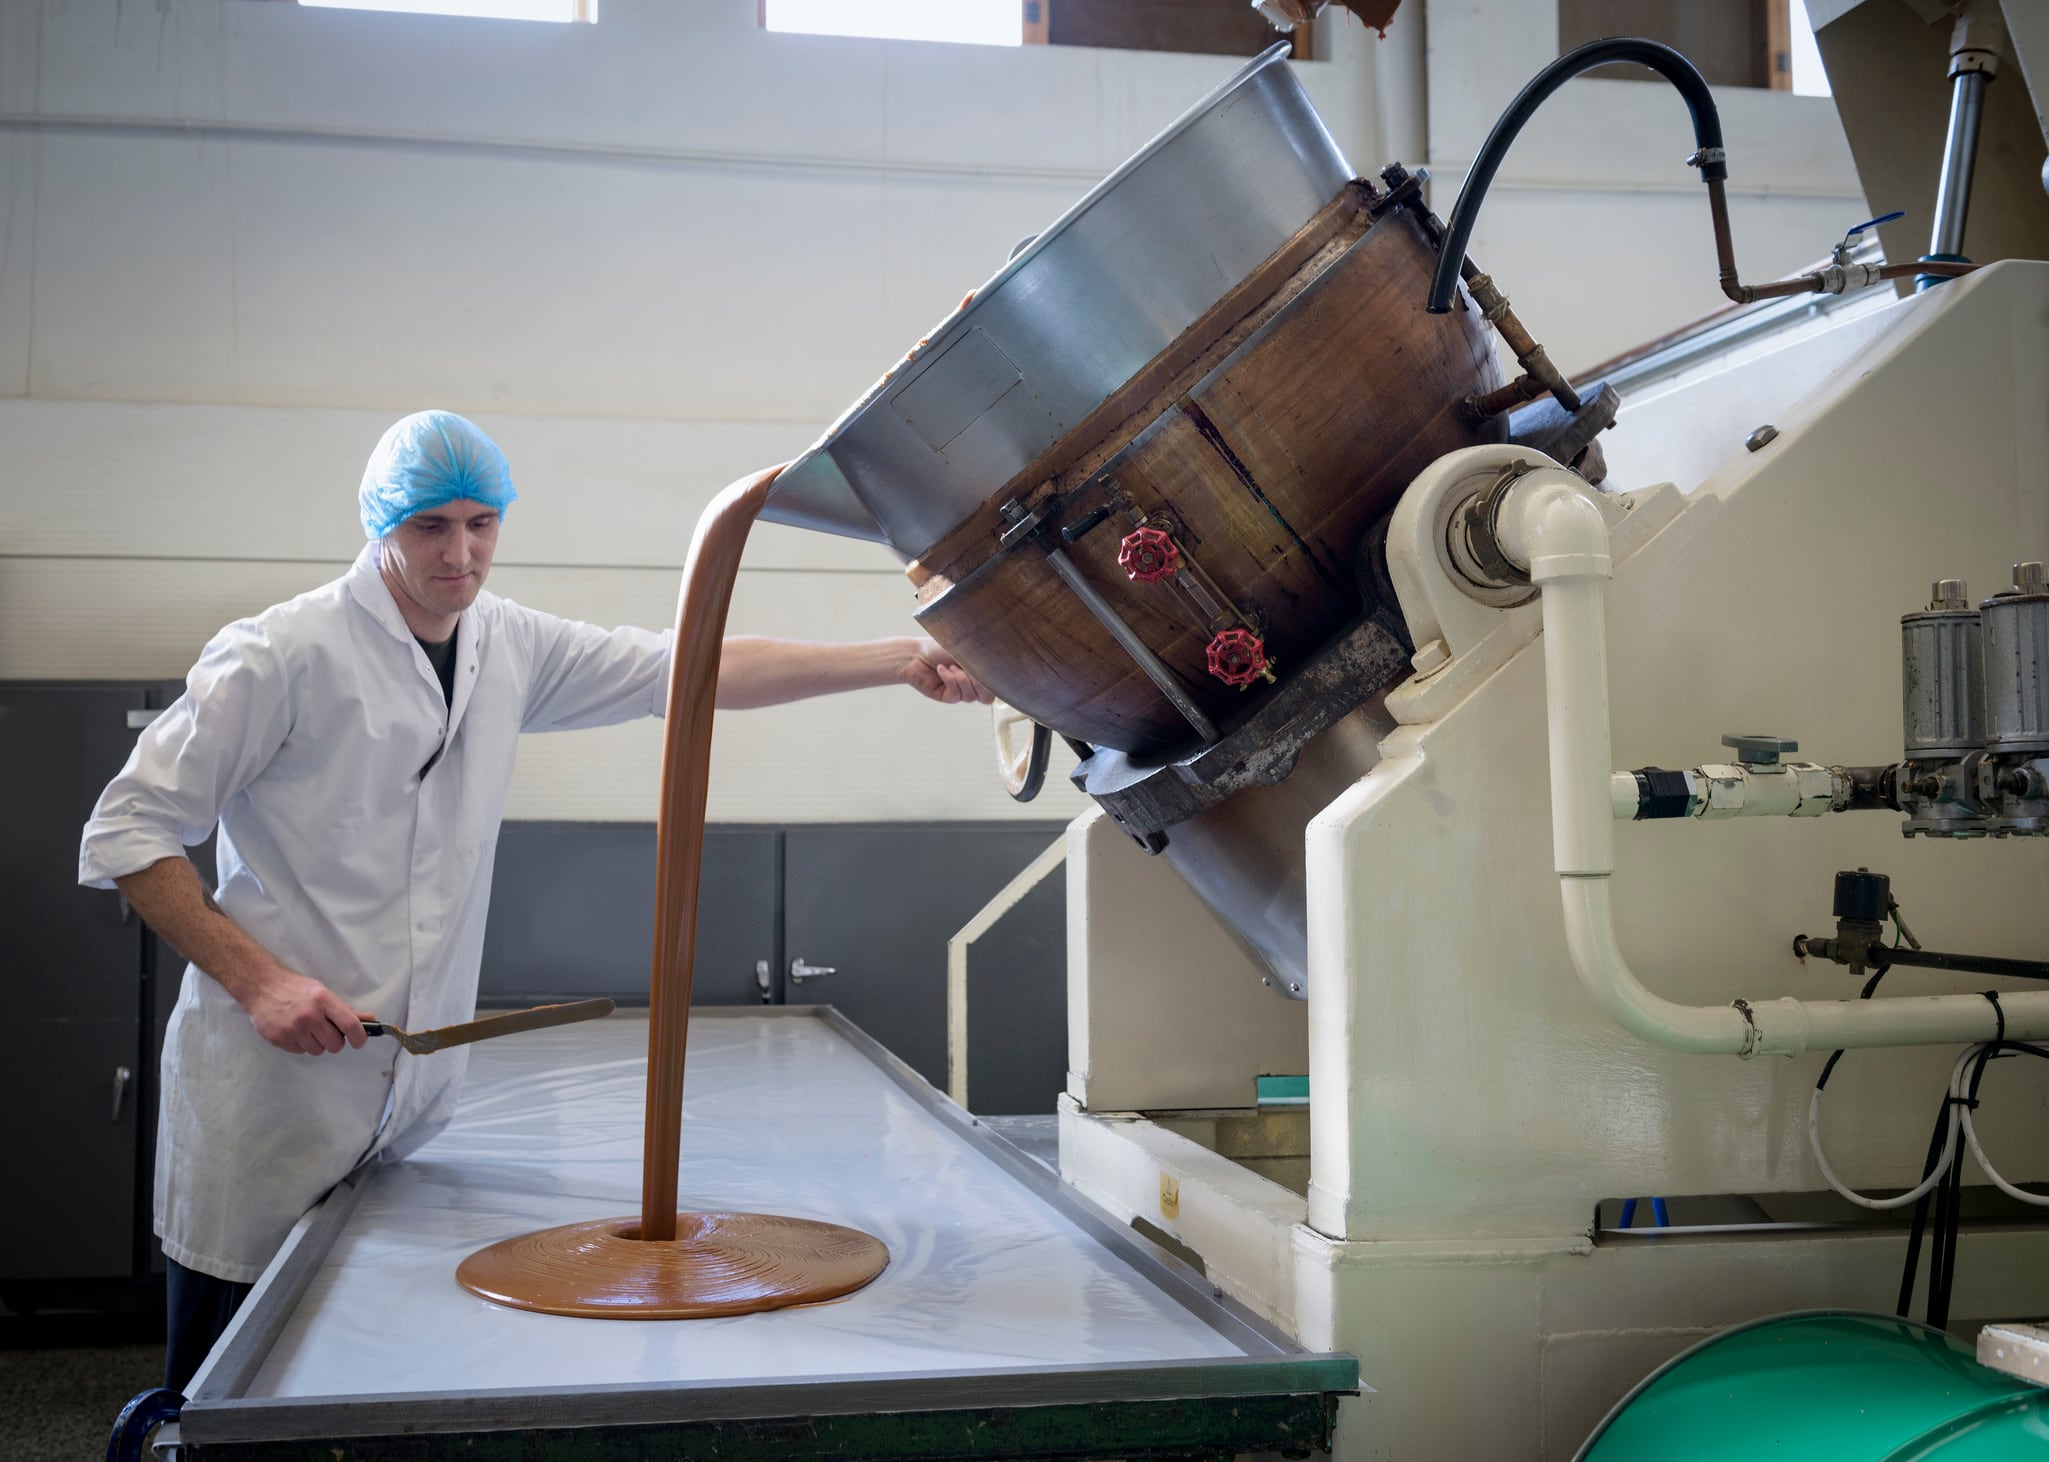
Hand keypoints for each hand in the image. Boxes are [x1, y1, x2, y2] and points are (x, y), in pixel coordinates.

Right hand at [243, 967, 368, 1055]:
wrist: (262, 987)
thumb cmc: (296, 989)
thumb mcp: (323, 993)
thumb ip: (345, 1009)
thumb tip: (370, 1020)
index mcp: (323, 1000)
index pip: (350, 1024)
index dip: (360, 1037)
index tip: (360, 1042)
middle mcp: (309, 1016)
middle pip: (335, 1044)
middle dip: (335, 1041)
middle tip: (328, 1032)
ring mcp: (292, 1029)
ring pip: (318, 1051)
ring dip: (317, 1043)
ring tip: (308, 1029)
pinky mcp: (279, 1039)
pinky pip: (300, 1052)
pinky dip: (301, 1045)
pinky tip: (295, 1031)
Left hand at [900, 638, 992, 704]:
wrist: (916, 652)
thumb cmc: (940, 646)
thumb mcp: (966, 650)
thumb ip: (983, 659)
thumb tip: (997, 667)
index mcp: (979, 672)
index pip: (996, 685)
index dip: (995, 682)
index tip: (987, 671)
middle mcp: (971, 684)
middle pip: (987, 698)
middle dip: (979, 684)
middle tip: (970, 671)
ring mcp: (960, 692)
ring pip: (971, 697)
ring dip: (961, 679)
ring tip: (951, 665)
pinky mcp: (947, 697)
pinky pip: (956, 695)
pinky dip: (950, 680)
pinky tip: (942, 669)